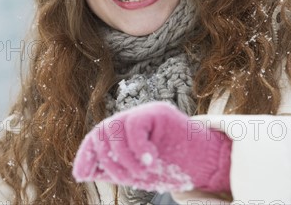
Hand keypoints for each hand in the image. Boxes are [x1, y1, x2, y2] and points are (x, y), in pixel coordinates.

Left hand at [72, 101, 231, 193]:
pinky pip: (135, 125)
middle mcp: (130, 118)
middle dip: (110, 161)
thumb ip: (114, 169)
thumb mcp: (137, 172)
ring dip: (126, 158)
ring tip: (143, 173)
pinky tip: (150, 161)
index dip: (85, 155)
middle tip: (129, 178)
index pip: (96, 137)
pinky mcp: (158, 111)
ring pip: (116, 129)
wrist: (209, 162)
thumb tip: (82, 172)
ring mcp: (144, 111)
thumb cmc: (173, 168)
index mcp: (123, 131)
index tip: (81, 175)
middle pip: (103, 132)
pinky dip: (138, 148)